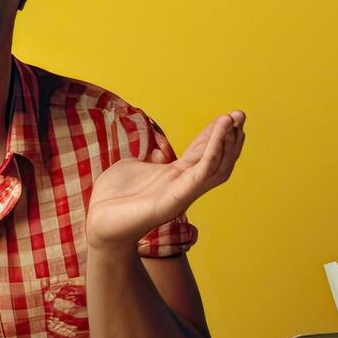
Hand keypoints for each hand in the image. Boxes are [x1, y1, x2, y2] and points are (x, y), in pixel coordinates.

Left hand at [85, 110, 245, 250]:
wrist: (98, 223)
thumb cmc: (112, 200)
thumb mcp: (133, 170)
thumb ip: (148, 161)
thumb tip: (158, 154)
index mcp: (174, 177)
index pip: (202, 152)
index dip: (214, 134)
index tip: (227, 116)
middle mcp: (184, 185)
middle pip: (216, 159)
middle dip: (229, 136)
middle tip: (240, 114)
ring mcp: (184, 192)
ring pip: (216, 165)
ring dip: (227, 141)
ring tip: (233, 119)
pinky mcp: (179, 197)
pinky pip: (204, 170)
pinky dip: (214, 149)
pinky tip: (220, 131)